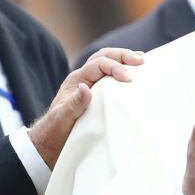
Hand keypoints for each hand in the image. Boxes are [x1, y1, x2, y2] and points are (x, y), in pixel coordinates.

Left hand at [29, 47, 144, 168]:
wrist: (52, 138)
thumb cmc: (56, 129)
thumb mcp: (63, 118)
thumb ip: (75, 103)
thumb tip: (85, 87)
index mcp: (76, 79)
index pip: (98, 64)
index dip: (115, 67)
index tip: (129, 79)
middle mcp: (84, 77)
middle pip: (104, 55)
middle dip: (123, 55)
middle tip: (141, 60)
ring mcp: (91, 82)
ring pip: (108, 60)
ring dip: (124, 59)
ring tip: (142, 60)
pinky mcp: (98, 90)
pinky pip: (111, 73)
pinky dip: (125, 68)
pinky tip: (137, 71)